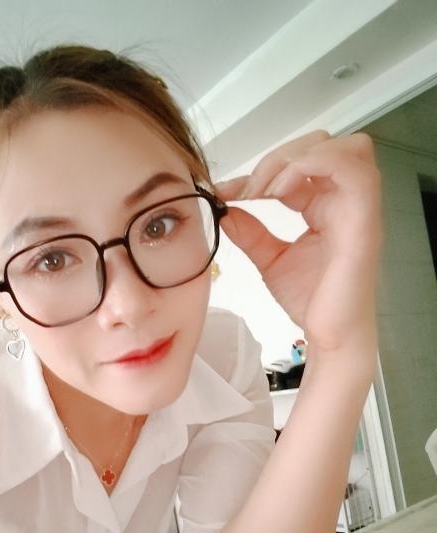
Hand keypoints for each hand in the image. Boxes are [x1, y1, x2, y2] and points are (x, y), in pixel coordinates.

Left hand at [215, 130, 381, 354]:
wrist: (328, 335)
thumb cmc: (310, 300)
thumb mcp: (269, 258)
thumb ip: (250, 231)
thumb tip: (225, 208)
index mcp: (326, 205)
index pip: (298, 166)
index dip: (259, 171)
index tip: (223, 190)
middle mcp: (345, 200)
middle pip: (324, 143)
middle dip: (280, 156)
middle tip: (250, 190)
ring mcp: (358, 208)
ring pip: (345, 147)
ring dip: (297, 158)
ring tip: (267, 189)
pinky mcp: (363, 222)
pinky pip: (353, 170)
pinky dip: (314, 167)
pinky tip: (281, 191)